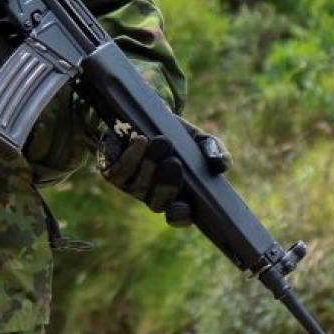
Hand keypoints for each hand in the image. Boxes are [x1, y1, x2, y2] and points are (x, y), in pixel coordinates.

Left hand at [97, 119, 230, 227]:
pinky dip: (132, 157)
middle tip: (174, 162)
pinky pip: (120, 172)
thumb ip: (214, 151)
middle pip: (158, 202)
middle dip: (167, 184)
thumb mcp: (199, 141)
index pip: (180, 216)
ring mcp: (133, 187)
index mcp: (179, 196)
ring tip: (162, 142)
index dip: (181, 216)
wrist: (145, 117)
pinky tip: (141, 140)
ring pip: (139, 186)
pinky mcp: (114, 175)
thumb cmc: (178, 136)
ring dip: (150, 164)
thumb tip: (220, 165)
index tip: (185, 207)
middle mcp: (154, 196)